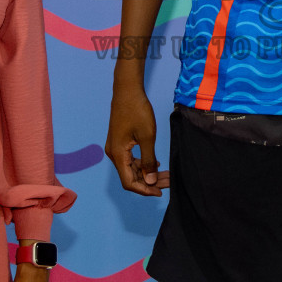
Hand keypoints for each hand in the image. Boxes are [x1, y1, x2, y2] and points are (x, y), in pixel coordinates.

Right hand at [105, 81, 168, 195]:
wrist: (127, 90)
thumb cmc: (137, 111)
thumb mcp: (147, 137)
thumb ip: (148, 160)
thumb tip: (151, 181)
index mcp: (118, 154)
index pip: (129, 182)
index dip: (145, 190)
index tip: (160, 191)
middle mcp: (113, 154)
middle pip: (130, 176)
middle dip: (149, 182)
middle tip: (168, 182)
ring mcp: (115, 147)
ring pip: (131, 168)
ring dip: (147, 173)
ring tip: (166, 174)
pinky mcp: (120, 142)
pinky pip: (130, 159)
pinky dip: (143, 164)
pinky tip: (156, 163)